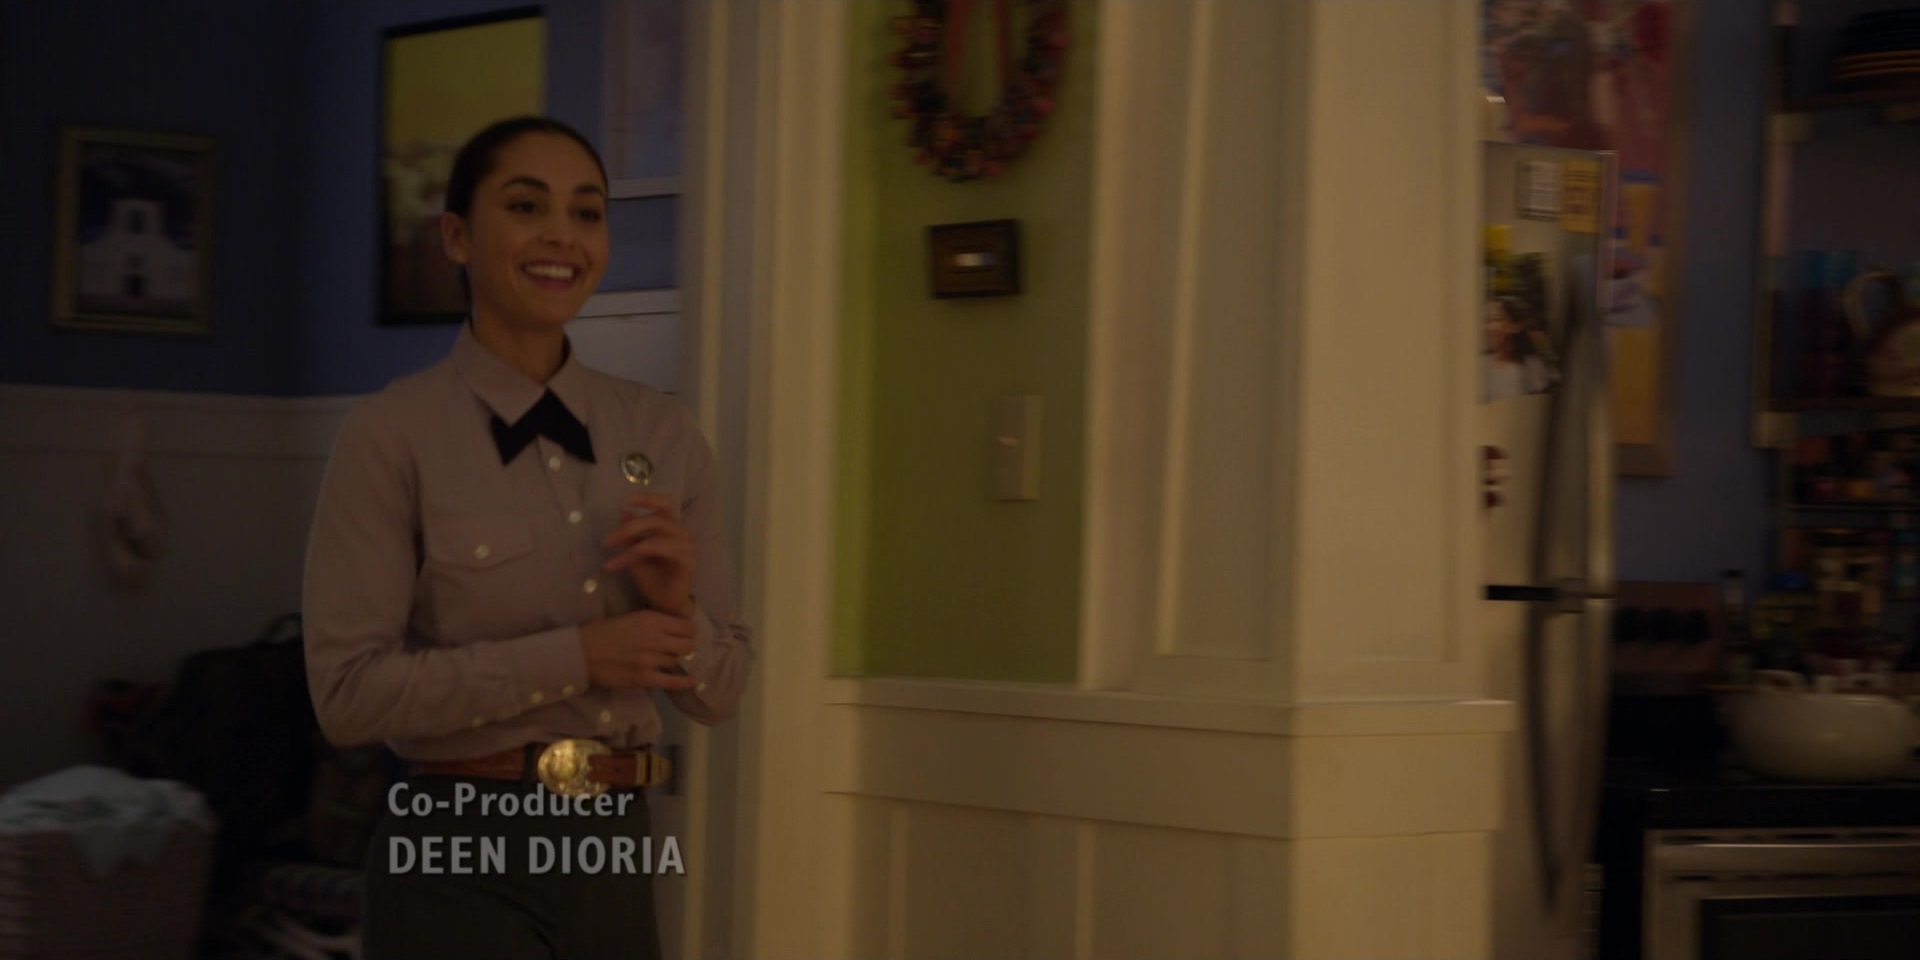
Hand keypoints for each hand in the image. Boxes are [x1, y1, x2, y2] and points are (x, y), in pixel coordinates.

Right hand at [579, 611, 696, 690]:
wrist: (581, 653)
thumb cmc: (601, 632)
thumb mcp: (630, 617)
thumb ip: (653, 621)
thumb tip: (673, 627)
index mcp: (651, 620)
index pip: (686, 626)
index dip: (688, 630)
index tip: (685, 634)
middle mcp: (655, 638)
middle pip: (687, 644)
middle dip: (686, 646)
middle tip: (679, 648)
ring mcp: (651, 660)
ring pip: (677, 661)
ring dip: (674, 661)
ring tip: (668, 660)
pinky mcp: (644, 678)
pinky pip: (671, 681)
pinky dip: (684, 682)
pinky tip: (692, 681)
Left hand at [602, 492, 695, 615]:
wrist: (664, 606)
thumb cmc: (653, 580)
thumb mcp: (635, 554)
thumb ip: (631, 535)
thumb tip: (624, 512)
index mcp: (672, 529)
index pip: (665, 504)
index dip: (649, 498)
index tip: (627, 500)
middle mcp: (683, 534)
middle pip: (658, 517)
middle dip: (630, 526)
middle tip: (608, 541)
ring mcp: (688, 547)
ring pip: (658, 532)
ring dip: (632, 541)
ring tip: (612, 555)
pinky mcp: (688, 561)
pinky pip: (665, 548)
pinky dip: (646, 547)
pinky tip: (633, 552)